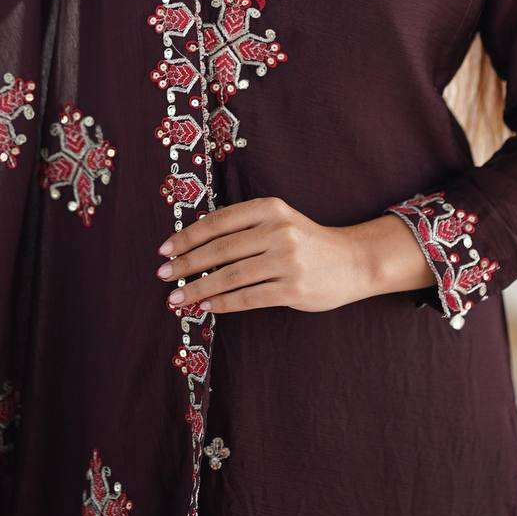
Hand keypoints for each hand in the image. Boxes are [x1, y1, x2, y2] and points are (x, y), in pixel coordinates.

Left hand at [155, 196, 375, 313]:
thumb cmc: (306, 242)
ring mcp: (287, 260)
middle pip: (221, 250)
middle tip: (163, 275)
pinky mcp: (293, 288)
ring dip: (198, 289)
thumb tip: (195, 246)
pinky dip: (223, 303)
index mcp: (270, 208)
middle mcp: (278, 230)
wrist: (353, 261)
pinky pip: (249, 297)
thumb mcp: (279, 220)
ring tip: (176, 298)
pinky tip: (206, 307)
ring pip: (230, 276)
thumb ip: (244, 227)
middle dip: (186, 264)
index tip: (165, 250)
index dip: (188, 236)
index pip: (219, 221)